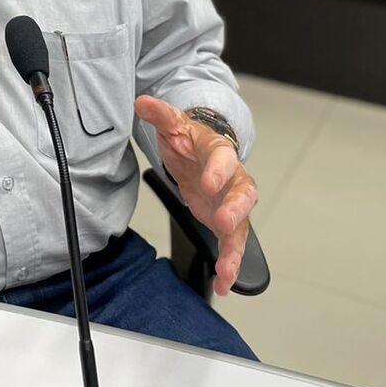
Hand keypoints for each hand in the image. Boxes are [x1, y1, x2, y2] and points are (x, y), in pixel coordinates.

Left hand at [134, 95, 257, 295]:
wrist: (204, 151)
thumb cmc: (191, 140)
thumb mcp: (175, 125)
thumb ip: (161, 115)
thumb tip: (142, 102)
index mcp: (219, 152)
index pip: (222, 159)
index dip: (218, 171)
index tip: (209, 183)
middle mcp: (232, 179)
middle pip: (243, 193)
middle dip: (235, 209)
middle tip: (224, 222)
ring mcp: (231, 203)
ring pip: (241, 226)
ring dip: (235, 250)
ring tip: (227, 270)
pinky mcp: (227, 222)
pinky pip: (232, 245)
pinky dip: (229, 265)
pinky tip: (224, 283)